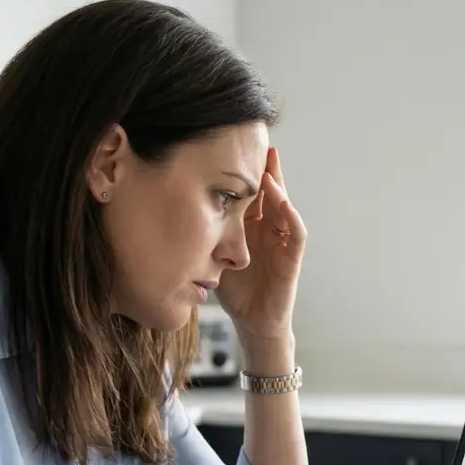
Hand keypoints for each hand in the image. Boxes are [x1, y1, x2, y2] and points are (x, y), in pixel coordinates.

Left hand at [216, 146, 305, 343]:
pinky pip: (295, 233)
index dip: (242, 173)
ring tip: (269, 168)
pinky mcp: (292, 259)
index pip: (249, 193)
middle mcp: (268, 229)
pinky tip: (283, 203)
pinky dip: (290, 217)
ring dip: (278, 188)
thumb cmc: (234, 291)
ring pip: (284, 207)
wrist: (252, 323)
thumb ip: (201, 234)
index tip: (230, 149)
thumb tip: (168, 211)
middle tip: (257, 142)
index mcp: (250, 227)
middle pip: (269, 192)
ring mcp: (282, 242)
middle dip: (264, 169)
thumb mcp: (212, 254)